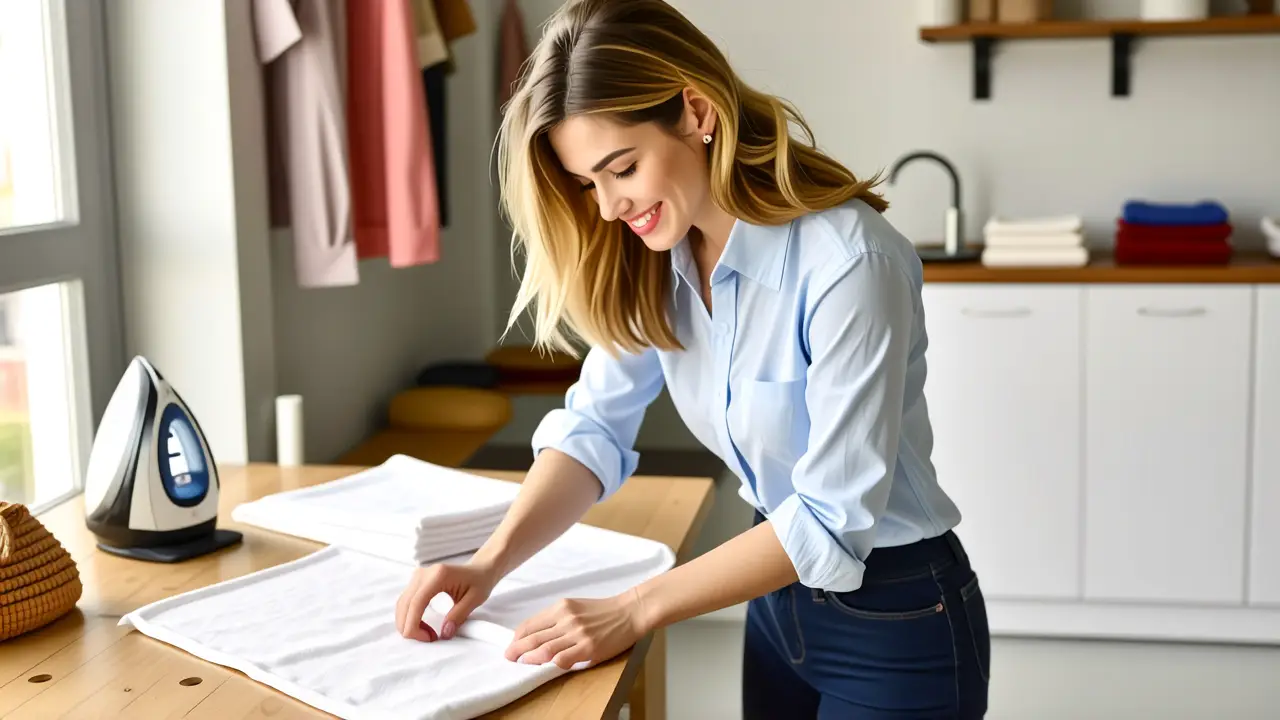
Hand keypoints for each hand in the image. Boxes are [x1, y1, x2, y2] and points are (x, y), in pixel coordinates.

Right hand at [396, 561, 498, 641]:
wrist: (479, 569)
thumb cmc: (480, 582)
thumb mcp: (475, 599)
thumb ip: (459, 615)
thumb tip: (444, 634)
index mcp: (438, 575)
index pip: (417, 602)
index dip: (415, 624)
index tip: (427, 639)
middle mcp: (424, 573)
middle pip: (405, 604)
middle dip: (410, 626)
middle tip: (427, 639)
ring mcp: (418, 575)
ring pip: (402, 604)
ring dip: (408, 623)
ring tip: (427, 634)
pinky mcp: (417, 581)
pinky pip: (406, 601)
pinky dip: (410, 616)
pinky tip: (422, 626)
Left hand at [503, 589, 648, 669]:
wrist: (629, 612)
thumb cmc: (603, 611)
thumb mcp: (576, 607)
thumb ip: (557, 619)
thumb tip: (537, 636)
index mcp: (561, 607)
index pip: (531, 624)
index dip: (517, 637)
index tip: (512, 645)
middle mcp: (567, 619)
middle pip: (534, 637)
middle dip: (517, 649)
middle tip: (508, 657)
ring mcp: (577, 633)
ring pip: (545, 649)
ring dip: (530, 658)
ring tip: (521, 664)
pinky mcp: (589, 647)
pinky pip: (564, 658)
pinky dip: (553, 663)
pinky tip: (549, 666)